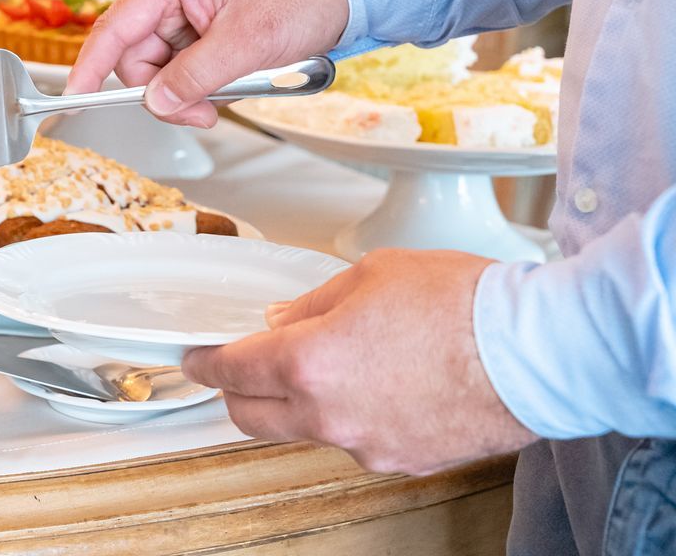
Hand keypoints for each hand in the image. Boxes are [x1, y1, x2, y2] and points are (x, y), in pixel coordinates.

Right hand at [64, 0, 349, 126]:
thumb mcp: (247, 43)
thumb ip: (195, 76)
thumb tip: (155, 102)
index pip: (113, 29)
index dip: (90, 68)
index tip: (74, 100)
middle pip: (135, 58)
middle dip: (163, 92)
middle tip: (202, 112)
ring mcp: (184, 14)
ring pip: (159, 71)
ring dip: (187, 93)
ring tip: (228, 95)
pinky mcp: (201, 32)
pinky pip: (182, 70)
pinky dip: (202, 87)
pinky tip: (231, 83)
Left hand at [182, 249, 535, 474]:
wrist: (541, 351)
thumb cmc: (465, 304)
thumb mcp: (369, 275)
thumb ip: (311, 303)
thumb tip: (281, 321)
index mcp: (310, 363)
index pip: (231, 371)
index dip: (204, 362)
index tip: (194, 357)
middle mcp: (331, 415)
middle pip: (252, 418)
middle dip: (237, 391)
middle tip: (241, 365)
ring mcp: (368, 445)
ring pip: (306, 431)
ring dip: (299, 403)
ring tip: (330, 362)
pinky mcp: (405, 460)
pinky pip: (357, 439)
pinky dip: (351, 415)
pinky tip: (376, 383)